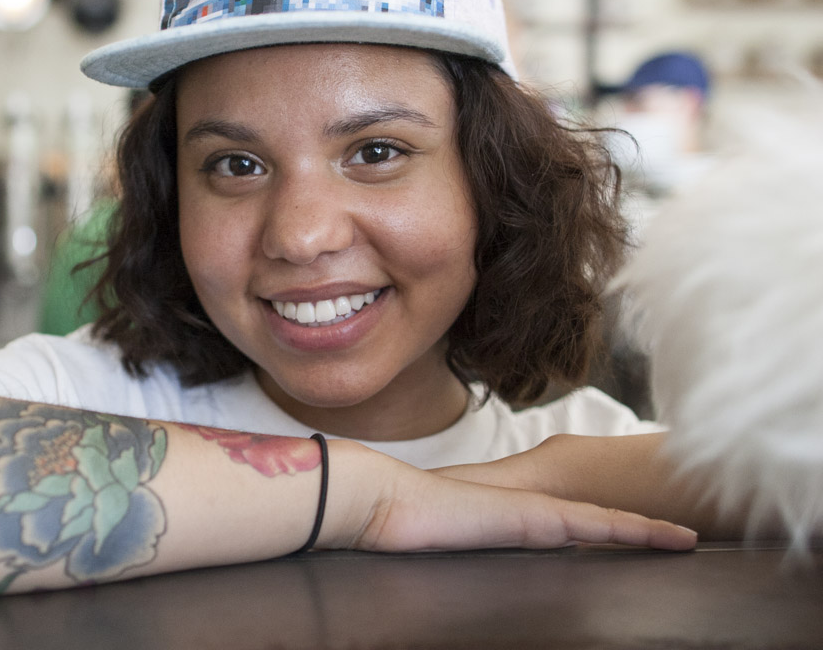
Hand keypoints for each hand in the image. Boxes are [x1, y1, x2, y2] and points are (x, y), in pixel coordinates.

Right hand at [323, 442, 697, 552]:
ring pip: (609, 520)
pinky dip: (640, 531)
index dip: (607, 532)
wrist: (387, 502)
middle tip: (678, 536)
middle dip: (637, 528)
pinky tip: (671, 539)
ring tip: (688, 538)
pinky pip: (601, 524)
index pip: (572, 527)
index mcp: (512, 522)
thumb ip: (464, 551)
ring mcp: (537, 511)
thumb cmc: (403, 527)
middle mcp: (531, 512)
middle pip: (597, 520)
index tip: (636, 542)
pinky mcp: (538, 517)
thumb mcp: (445, 549)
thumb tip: (458, 574)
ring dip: (650, 530)